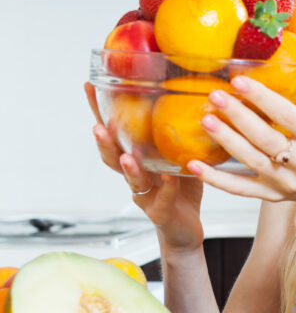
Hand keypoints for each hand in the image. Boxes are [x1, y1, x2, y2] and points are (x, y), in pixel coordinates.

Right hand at [84, 82, 203, 251]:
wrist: (186, 226)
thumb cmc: (181, 186)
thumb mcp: (180, 153)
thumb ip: (177, 130)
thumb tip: (187, 92)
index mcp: (136, 157)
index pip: (114, 131)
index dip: (99, 112)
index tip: (91, 86)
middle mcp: (135, 175)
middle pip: (112, 157)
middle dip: (104, 142)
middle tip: (98, 127)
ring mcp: (145, 195)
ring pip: (132, 181)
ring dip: (129, 169)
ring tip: (126, 157)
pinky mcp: (160, 211)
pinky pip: (162, 198)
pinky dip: (167, 187)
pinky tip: (170, 177)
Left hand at [183, 70, 295, 208]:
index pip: (289, 117)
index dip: (264, 99)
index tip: (240, 81)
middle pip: (266, 139)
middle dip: (239, 117)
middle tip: (216, 96)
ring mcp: (285, 181)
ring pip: (251, 161)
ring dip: (226, 141)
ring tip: (206, 119)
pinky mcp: (271, 194)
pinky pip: (240, 189)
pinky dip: (216, 180)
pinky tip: (194, 166)